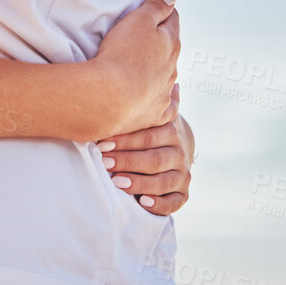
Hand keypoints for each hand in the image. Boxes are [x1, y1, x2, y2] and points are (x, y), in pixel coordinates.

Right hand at [87, 0, 179, 138]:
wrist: (110, 97)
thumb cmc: (122, 54)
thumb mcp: (138, 20)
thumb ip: (156, 7)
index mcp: (171, 44)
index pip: (172, 21)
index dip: (164, 12)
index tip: (157, 8)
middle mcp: (172, 69)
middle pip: (171, 48)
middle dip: (163, 40)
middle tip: (147, 35)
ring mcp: (165, 92)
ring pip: (169, 75)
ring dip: (162, 67)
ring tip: (149, 63)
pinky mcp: (155, 114)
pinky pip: (169, 105)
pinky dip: (170, 98)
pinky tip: (169, 94)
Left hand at [96, 102, 193, 216]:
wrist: (175, 145)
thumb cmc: (149, 127)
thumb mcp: (148, 113)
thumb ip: (141, 101)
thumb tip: (131, 80)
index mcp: (170, 129)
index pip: (148, 135)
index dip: (125, 140)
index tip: (101, 143)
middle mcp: (179, 151)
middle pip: (154, 159)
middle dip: (127, 161)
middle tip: (104, 162)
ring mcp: (183, 173)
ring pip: (163, 181)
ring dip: (139, 182)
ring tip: (117, 182)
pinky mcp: (183, 193)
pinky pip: (174, 202)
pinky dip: (160, 204)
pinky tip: (142, 202)